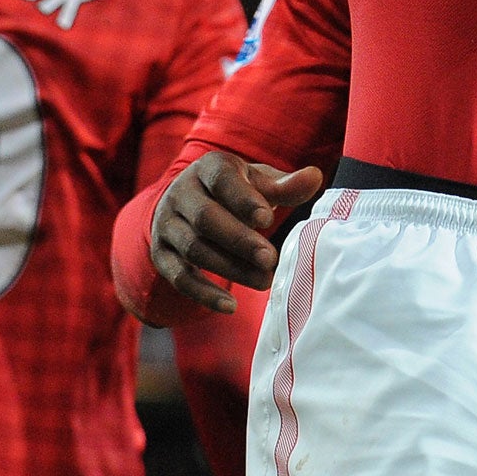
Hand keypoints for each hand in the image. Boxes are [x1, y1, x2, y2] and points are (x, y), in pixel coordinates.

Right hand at [148, 150, 323, 314]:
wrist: (191, 202)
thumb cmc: (236, 190)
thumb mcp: (258, 181)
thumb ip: (284, 185)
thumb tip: (315, 177)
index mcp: (208, 168)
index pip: (223, 180)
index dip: (244, 200)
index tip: (269, 219)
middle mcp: (181, 194)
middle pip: (206, 218)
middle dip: (239, 240)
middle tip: (270, 258)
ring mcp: (167, 225)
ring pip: (194, 248)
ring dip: (230, 268)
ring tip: (264, 281)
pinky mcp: (161, 254)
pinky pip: (178, 277)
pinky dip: (203, 293)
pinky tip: (230, 306)